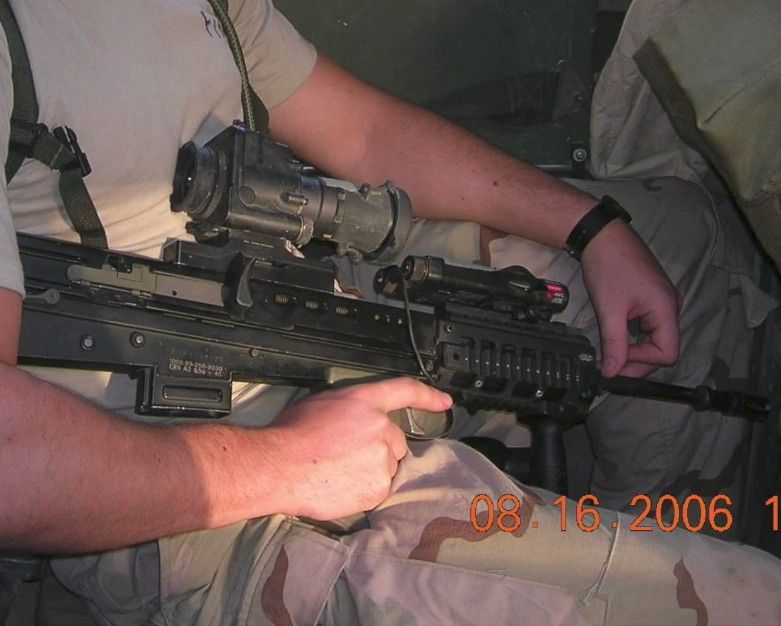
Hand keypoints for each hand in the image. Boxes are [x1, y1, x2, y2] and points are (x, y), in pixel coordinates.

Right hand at [265, 378, 452, 519]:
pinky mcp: (378, 488)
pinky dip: (364, 490)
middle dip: (378, 448)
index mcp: (365, 401)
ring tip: (338, 471)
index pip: (405, 391)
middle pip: (396, 441)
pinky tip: (340, 485)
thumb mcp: (322, 403)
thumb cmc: (290, 434)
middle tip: (347, 455)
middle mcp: (380, 427)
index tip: (445, 402)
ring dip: (372, 470)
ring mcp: (382, 459)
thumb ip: (349, 408)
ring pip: (388, 467)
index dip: (428, 396)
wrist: (278, 466)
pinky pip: (378, 489)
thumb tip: (355, 419)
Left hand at [581, 220, 680, 377]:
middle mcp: (670, 307)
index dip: (642, 363)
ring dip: (634, 348)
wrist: (602, 235)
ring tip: (610, 351)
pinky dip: (633, 336)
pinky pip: (648, 326)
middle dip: (637, 359)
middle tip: (610, 364)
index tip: (616, 362)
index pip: (668, 353)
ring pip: (654, 337)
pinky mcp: (651, 298)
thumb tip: (611, 373)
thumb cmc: (608, 267)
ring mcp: (662, 302)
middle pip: (662, 348)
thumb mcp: (609, 310)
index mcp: (667, 309)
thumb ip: (614, 344)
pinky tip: (615, 335)